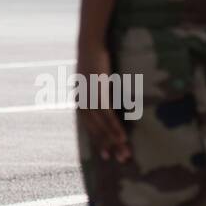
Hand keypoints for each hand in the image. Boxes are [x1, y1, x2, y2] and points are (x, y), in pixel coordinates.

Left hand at [75, 44, 130, 162]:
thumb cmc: (93, 60)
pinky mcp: (98, 94)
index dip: (97, 141)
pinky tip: (123, 138)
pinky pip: (108, 116)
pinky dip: (115, 128)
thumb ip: (97, 91)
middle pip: (95, 130)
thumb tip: (105, 99)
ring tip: (125, 154)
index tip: (106, 154)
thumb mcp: (93, 80)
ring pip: (102, 126)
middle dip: (107, 146)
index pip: (89, 126)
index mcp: (80, 101)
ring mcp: (90, 100)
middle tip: (118, 160)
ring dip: (114, 141)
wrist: (90, 45)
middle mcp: (82, 103)